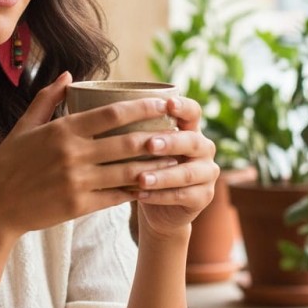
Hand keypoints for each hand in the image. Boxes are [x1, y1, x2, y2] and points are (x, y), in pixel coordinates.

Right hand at [0, 73, 181, 240]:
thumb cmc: (8, 164)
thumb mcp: (23, 127)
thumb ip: (46, 100)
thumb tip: (67, 75)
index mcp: (61, 131)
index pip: (112, 114)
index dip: (142, 107)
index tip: (164, 102)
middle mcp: (72, 154)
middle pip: (128, 142)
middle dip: (158, 136)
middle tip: (179, 131)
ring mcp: (77, 181)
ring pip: (129, 171)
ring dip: (155, 165)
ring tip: (175, 158)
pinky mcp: (80, 206)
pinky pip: (117, 196)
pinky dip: (137, 190)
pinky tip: (152, 184)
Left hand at [131, 96, 218, 240]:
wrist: (157, 204)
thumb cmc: (144, 165)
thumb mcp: (141, 145)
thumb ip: (134, 130)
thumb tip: (99, 111)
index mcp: (189, 129)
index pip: (192, 112)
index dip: (183, 107)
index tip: (167, 103)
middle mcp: (203, 148)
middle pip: (192, 142)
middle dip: (170, 143)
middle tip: (149, 144)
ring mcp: (207, 173)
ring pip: (187, 173)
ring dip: (162, 175)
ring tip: (140, 178)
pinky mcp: (204, 197)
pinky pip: (183, 196)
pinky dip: (160, 196)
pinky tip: (140, 195)